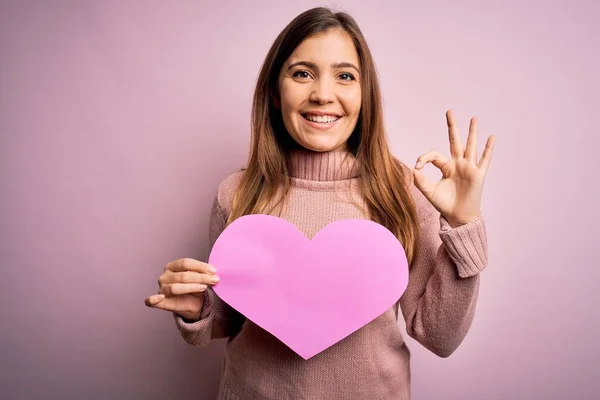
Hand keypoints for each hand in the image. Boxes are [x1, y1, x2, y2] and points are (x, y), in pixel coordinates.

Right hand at [144, 258, 219, 321]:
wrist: (193, 304)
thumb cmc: (195, 288)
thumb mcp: (200, 279)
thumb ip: (203, 274)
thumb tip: (214, 273)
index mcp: (172, 266)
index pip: (185, 263)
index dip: (200, 266)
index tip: (213, 270)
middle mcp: (165, 276)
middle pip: (182, 275)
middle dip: (200, 277)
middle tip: (214, 279)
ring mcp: (162, 289)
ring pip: (175, 288)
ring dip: (191, 287)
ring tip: (204, 287)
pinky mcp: (161, 302)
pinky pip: (153, 301)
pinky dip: (153, 299)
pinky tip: (160, 298)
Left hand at [413, 110, 494, 226]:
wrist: (457, 216)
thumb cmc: (444, 204)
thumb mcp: (429, 192)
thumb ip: (420, 181)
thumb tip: (414, 170)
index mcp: (446, 167)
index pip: (434, 155)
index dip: (424, 158)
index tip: (418, 166)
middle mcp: (458, 164)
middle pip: (454, 141)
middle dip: (452, 126)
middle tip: (449, 111)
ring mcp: (469, 168)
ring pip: (470, 146)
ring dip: (472, 132)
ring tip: (474, 118)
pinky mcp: (478, 175)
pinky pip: (485, 160)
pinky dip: (488, 149)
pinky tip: (491, 138)